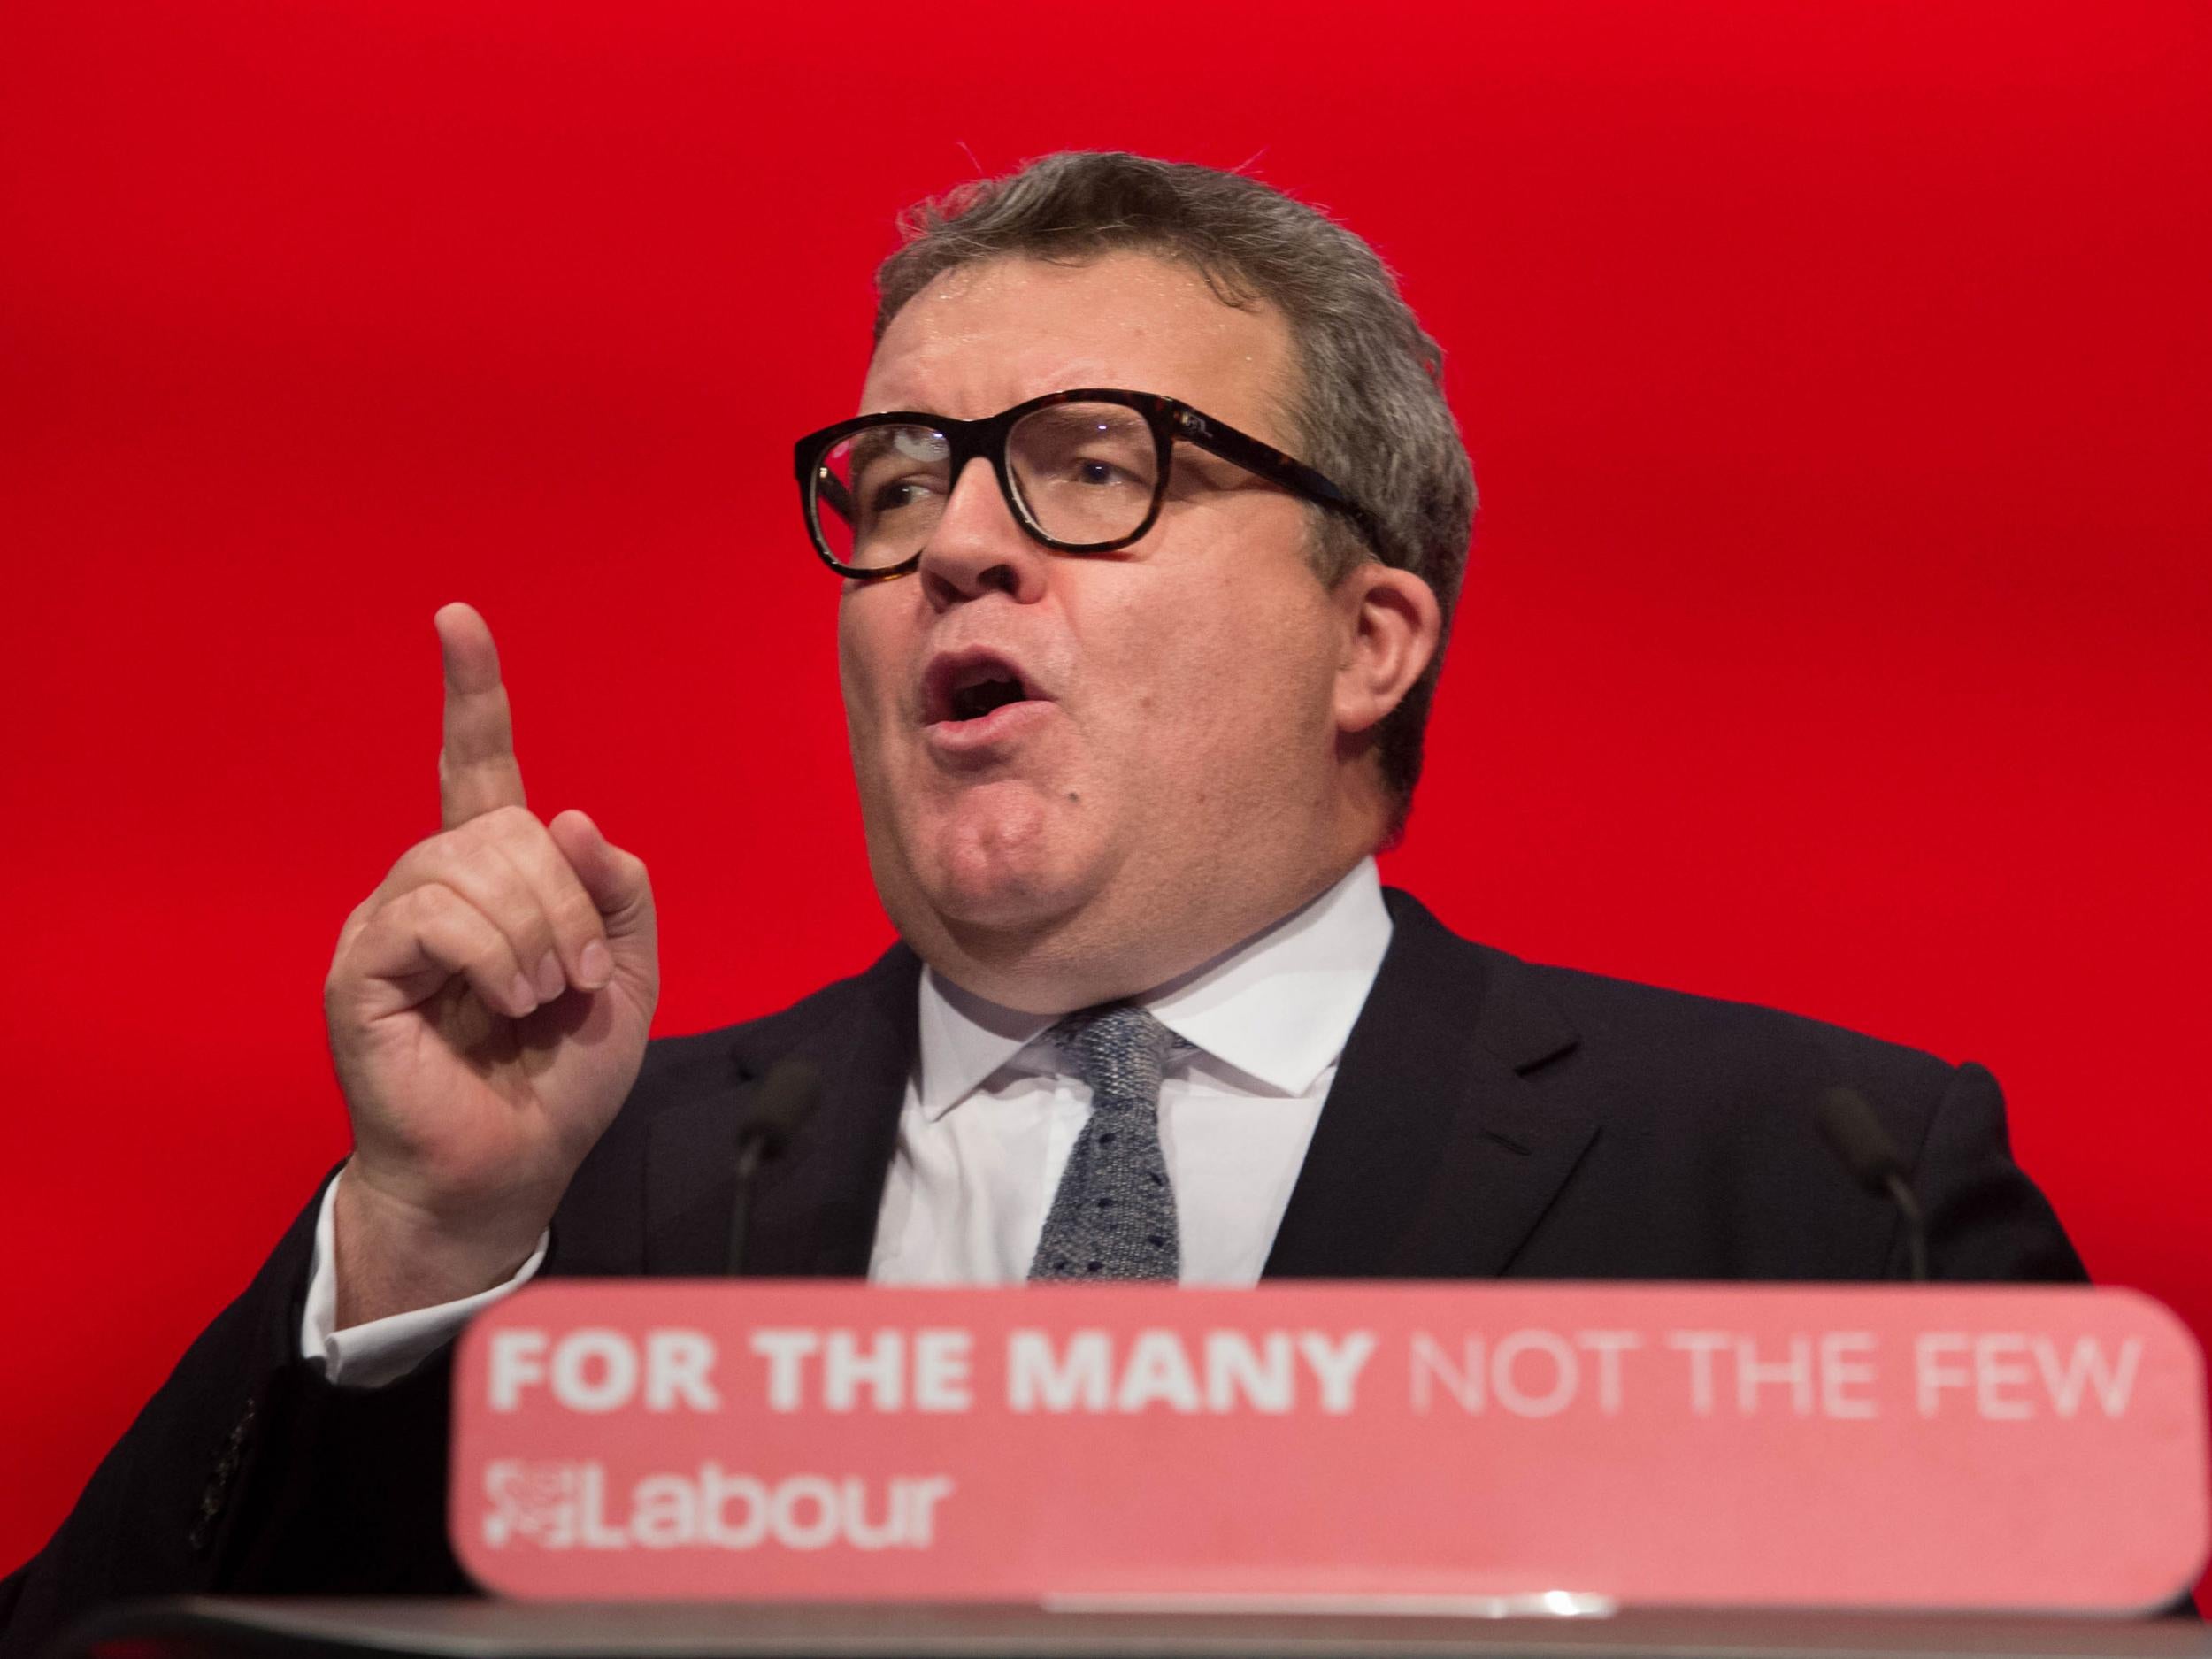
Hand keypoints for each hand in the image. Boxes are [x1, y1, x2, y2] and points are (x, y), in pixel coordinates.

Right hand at [323, 604, 657, 1326]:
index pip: (477, 766)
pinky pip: (433, 914)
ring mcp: (389, 923)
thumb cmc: (556, 1080)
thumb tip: (568, 817)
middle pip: (506, 824)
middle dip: (566, 901)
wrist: (508, 1169)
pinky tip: (509, 1001)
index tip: (458, 619)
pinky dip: (493, 955)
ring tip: (544, 1000)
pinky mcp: (361, 968)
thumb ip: (616, 894)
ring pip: (472, 862)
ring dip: (537, 934)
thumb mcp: (625, 977)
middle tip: (577, 981)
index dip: (473, 694)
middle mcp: (432, 885)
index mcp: (493, 879)